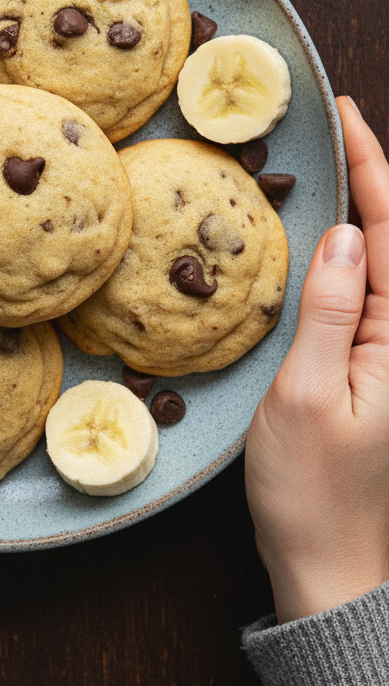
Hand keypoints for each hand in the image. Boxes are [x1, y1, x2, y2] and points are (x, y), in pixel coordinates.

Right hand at [245, 95, 388, 622]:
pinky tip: (335, 240)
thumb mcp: (305, 397)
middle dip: (374, 178)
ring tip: (338, 165)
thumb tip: (344, 234)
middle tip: (338, 127)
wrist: (333, 568)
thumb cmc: (315, 495)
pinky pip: (371, 297)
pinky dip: (355, 256)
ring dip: (367, 212)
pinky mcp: (380, 375)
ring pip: (385, 265)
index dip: (372, 168)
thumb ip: (330, 310)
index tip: (347, 116)